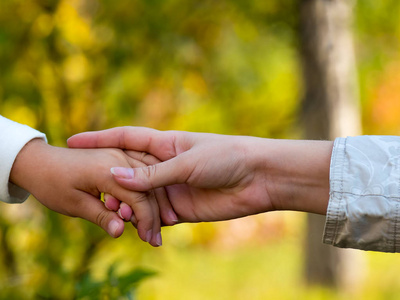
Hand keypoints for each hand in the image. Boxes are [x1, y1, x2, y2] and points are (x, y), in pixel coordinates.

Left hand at [10, 138, 164, 245]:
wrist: (39, 161)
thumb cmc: (53, 183)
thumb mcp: (75, 204)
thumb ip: (101, 216)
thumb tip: (120, 232)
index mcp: (107, 169)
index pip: (138, 197)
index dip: (146, 220)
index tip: (147, 240)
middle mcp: (119, 157)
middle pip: (147, 189)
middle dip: (154, 216)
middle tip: (155, 241)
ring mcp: (120, 155)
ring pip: (146, 182)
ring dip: (152, 206)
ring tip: (152, 230)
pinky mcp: (119, 157)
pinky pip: (139, 176)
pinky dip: (144, 194)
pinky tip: (143, 212)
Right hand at [68, 127, 332, 223]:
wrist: (259, 178)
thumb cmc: (226, 158)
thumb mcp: (187, 162)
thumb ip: (152, 173)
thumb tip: (114, 176)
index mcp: (165, 144)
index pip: (125, 139)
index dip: (98, 139)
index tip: (72, 141)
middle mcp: (165, 166)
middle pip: (128, 173)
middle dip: (111, 183)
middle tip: (94, 194)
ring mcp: (171, 188)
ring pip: (140, 198)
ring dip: (128, 208)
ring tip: (118, 218)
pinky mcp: (181, 208)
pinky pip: (156, 216)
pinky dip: (146, 224)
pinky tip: (138, 231)